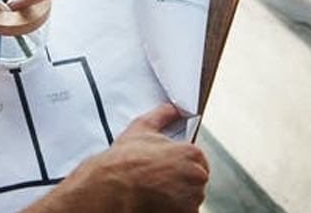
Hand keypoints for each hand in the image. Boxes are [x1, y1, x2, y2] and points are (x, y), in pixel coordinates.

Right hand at [21, 103, 208, 212]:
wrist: (113, 187)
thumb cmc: (125, 160)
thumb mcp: (141, 128)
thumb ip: (161, 115)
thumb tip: (171, 108)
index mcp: (192, 153)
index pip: (197, 160)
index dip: (180, 162)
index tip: (165, 166)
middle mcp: (197, 176)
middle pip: (195, 179)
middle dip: (180, 179)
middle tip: (157, 178)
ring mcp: (191, 199)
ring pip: (190, 197)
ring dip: (177, 195)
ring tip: (154, 190)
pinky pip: (183, 211)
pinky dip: (173, 209)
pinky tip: (156, 201)